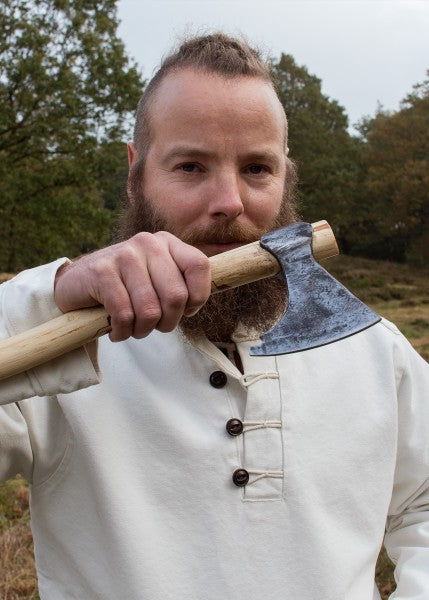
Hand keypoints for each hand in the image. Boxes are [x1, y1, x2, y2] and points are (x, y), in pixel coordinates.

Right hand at [54, 232, 210, 341]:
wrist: (78, 284)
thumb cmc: (127, 287)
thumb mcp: (158, 278)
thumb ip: (183, 284)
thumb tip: (203, 301)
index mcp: (168, 243)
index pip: (200, 266)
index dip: (198, 298)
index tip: (185, 311)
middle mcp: (148, 243)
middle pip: (176, 296)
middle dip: (167, 322)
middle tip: (153, 326)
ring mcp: (124, 255)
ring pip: (149, 310)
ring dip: (142, 330)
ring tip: (132, 327)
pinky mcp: (101, 271)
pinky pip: (124, 314)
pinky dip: (121, 332)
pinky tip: (116, 330)